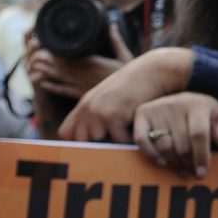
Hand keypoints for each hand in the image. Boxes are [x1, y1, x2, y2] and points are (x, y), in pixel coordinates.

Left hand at [27, 25, 132, 98]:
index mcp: (92, 62)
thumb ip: (116, 40)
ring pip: (58, 77)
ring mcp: (81, 85)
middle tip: (34, 52)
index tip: (44, 43)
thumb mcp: (125, 56)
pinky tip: (42, 82)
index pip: (69, 55)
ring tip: (34, 64)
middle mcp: (84, 74)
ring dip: (45, 71)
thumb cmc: (131, 77)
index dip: (54, 50)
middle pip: (59, 65)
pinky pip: (63, 91)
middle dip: (45, 59)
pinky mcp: (82, 96)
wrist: (132, 97)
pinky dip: (52, 87)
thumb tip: (112, 25)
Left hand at [62, 47, 193, 144]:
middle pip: (82, 142)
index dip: (77, 141)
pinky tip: (136, 124)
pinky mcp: (112, 116)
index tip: (92, 144)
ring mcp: (98, 112)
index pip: (65, 133)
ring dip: (114, 141)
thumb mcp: (109, 98)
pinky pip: (118, 140)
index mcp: (84, 104)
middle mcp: (87, 108)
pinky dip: (130, 138)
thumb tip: (93, 139)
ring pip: (100, 143)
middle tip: (115, 137)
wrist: (151, 72)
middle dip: (98, 144)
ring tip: (126, 128)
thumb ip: (96, 115)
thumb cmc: (136, 87)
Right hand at [134, 93, 217, 177]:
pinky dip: (151, 154)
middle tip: (192, 174)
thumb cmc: (201, 114)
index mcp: (198, 104)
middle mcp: (176, 103)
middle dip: (188, 164)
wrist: (179, 96)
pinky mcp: (142, 114)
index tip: (202, 173)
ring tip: (181, 169)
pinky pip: (142, 140)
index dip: (201, 157)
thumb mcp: (216, 121)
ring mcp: (157, 108)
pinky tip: (162, 162)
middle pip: (181, 144)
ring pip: (163, 145)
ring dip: (172, 163)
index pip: (198, 135)